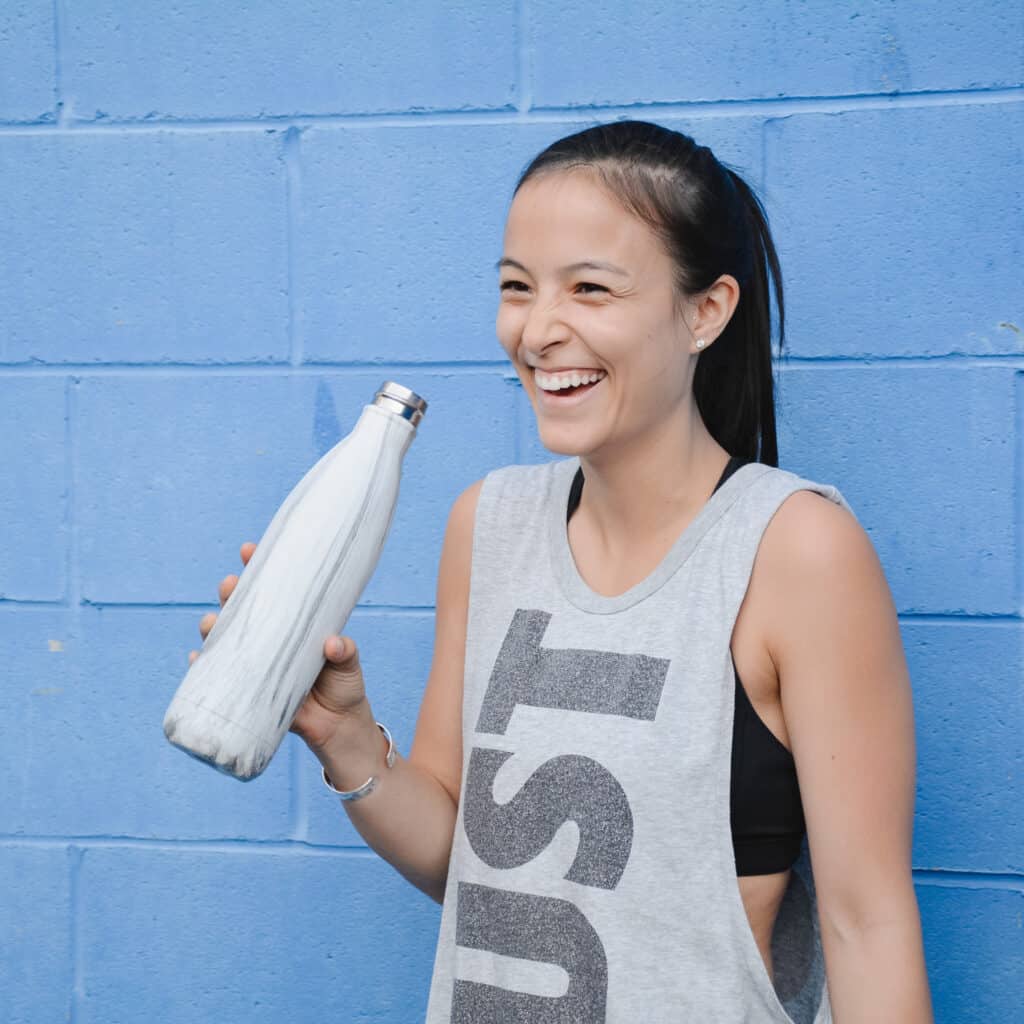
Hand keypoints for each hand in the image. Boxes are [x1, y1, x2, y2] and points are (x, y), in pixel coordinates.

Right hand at [190, 542, 369, 752]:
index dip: (258, 569)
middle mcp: (270, 640)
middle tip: (230, 585)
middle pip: (242, 610)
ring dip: (212, 627)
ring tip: (210, 622)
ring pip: (226, 639)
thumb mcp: (350, 663)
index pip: (273, 591)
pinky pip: (219, 677)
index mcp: (293, 625)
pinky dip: (204, 668)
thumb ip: (345, 651)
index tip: (248, 550)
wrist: (338, 728)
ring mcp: (256, 664)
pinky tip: (196, 660)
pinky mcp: (249, 692)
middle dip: (231, 595)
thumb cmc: (345, 686)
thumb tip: (332, 643)